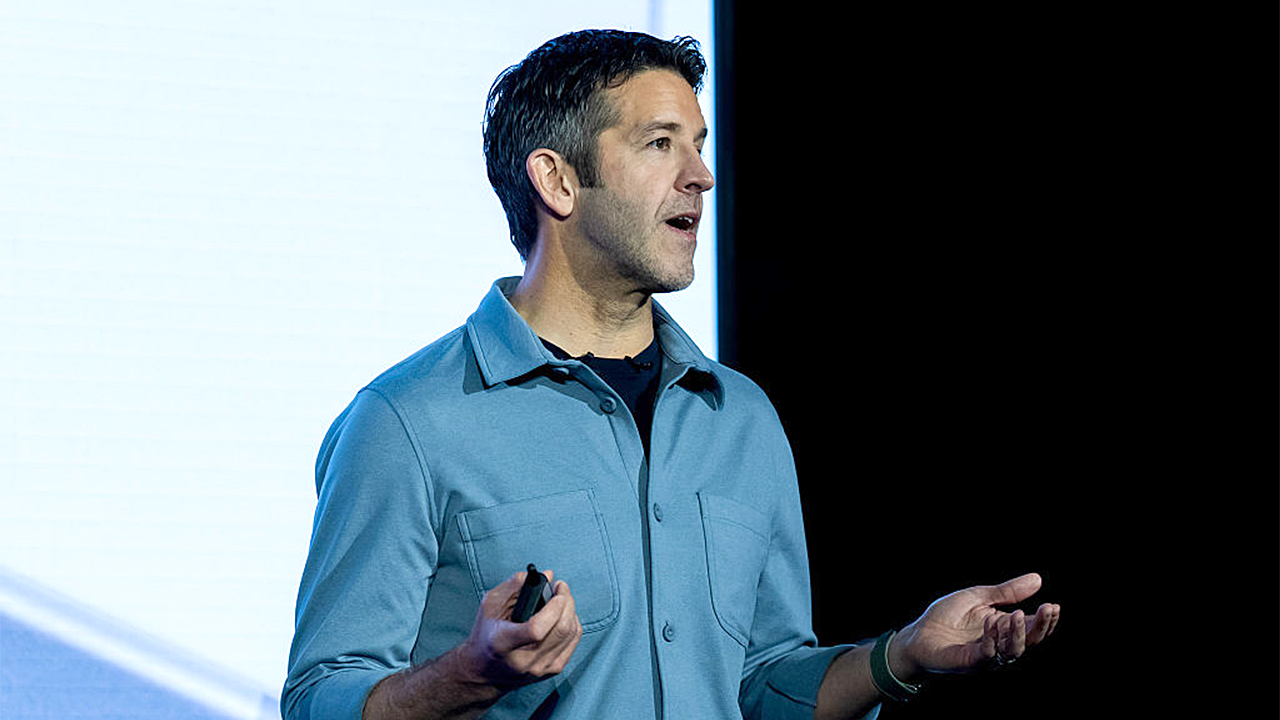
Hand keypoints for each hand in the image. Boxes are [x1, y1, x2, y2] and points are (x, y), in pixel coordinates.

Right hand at [457, 569, 583, 687]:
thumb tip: (548, 575)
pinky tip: (565, 616)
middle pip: (560, 629)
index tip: (554, 588)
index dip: (553, 607)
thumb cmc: (485, 634)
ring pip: (570, 634)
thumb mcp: (490, 605)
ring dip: (571, 610)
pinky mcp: (550, 671)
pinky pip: (572, 643)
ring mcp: (539, 668)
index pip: (536, 629)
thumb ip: (515, 585)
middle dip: (566, 601)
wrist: (482, 671)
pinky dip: (573, 625)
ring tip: (562, 599)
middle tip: (561, 587)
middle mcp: (523, 660)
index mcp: (503, 643)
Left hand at [891, 573, 1060, 678]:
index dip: (1046, 619)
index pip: (1032, 627)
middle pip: (1030, 641)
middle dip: (1041, 626)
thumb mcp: (978, 597)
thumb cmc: (946, 616)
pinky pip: (987, 654)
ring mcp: (986, 655)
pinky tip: (992, 621)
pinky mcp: (969, 662)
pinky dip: (992, 638)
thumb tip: (1038, 579)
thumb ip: (1006, 592)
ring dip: (1018, 633)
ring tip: (1019, 613)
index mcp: (1003, 628)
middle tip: (1048, 609)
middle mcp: (999, 644)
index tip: (1054, 606)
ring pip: (1013, 651)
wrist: (918, 634)